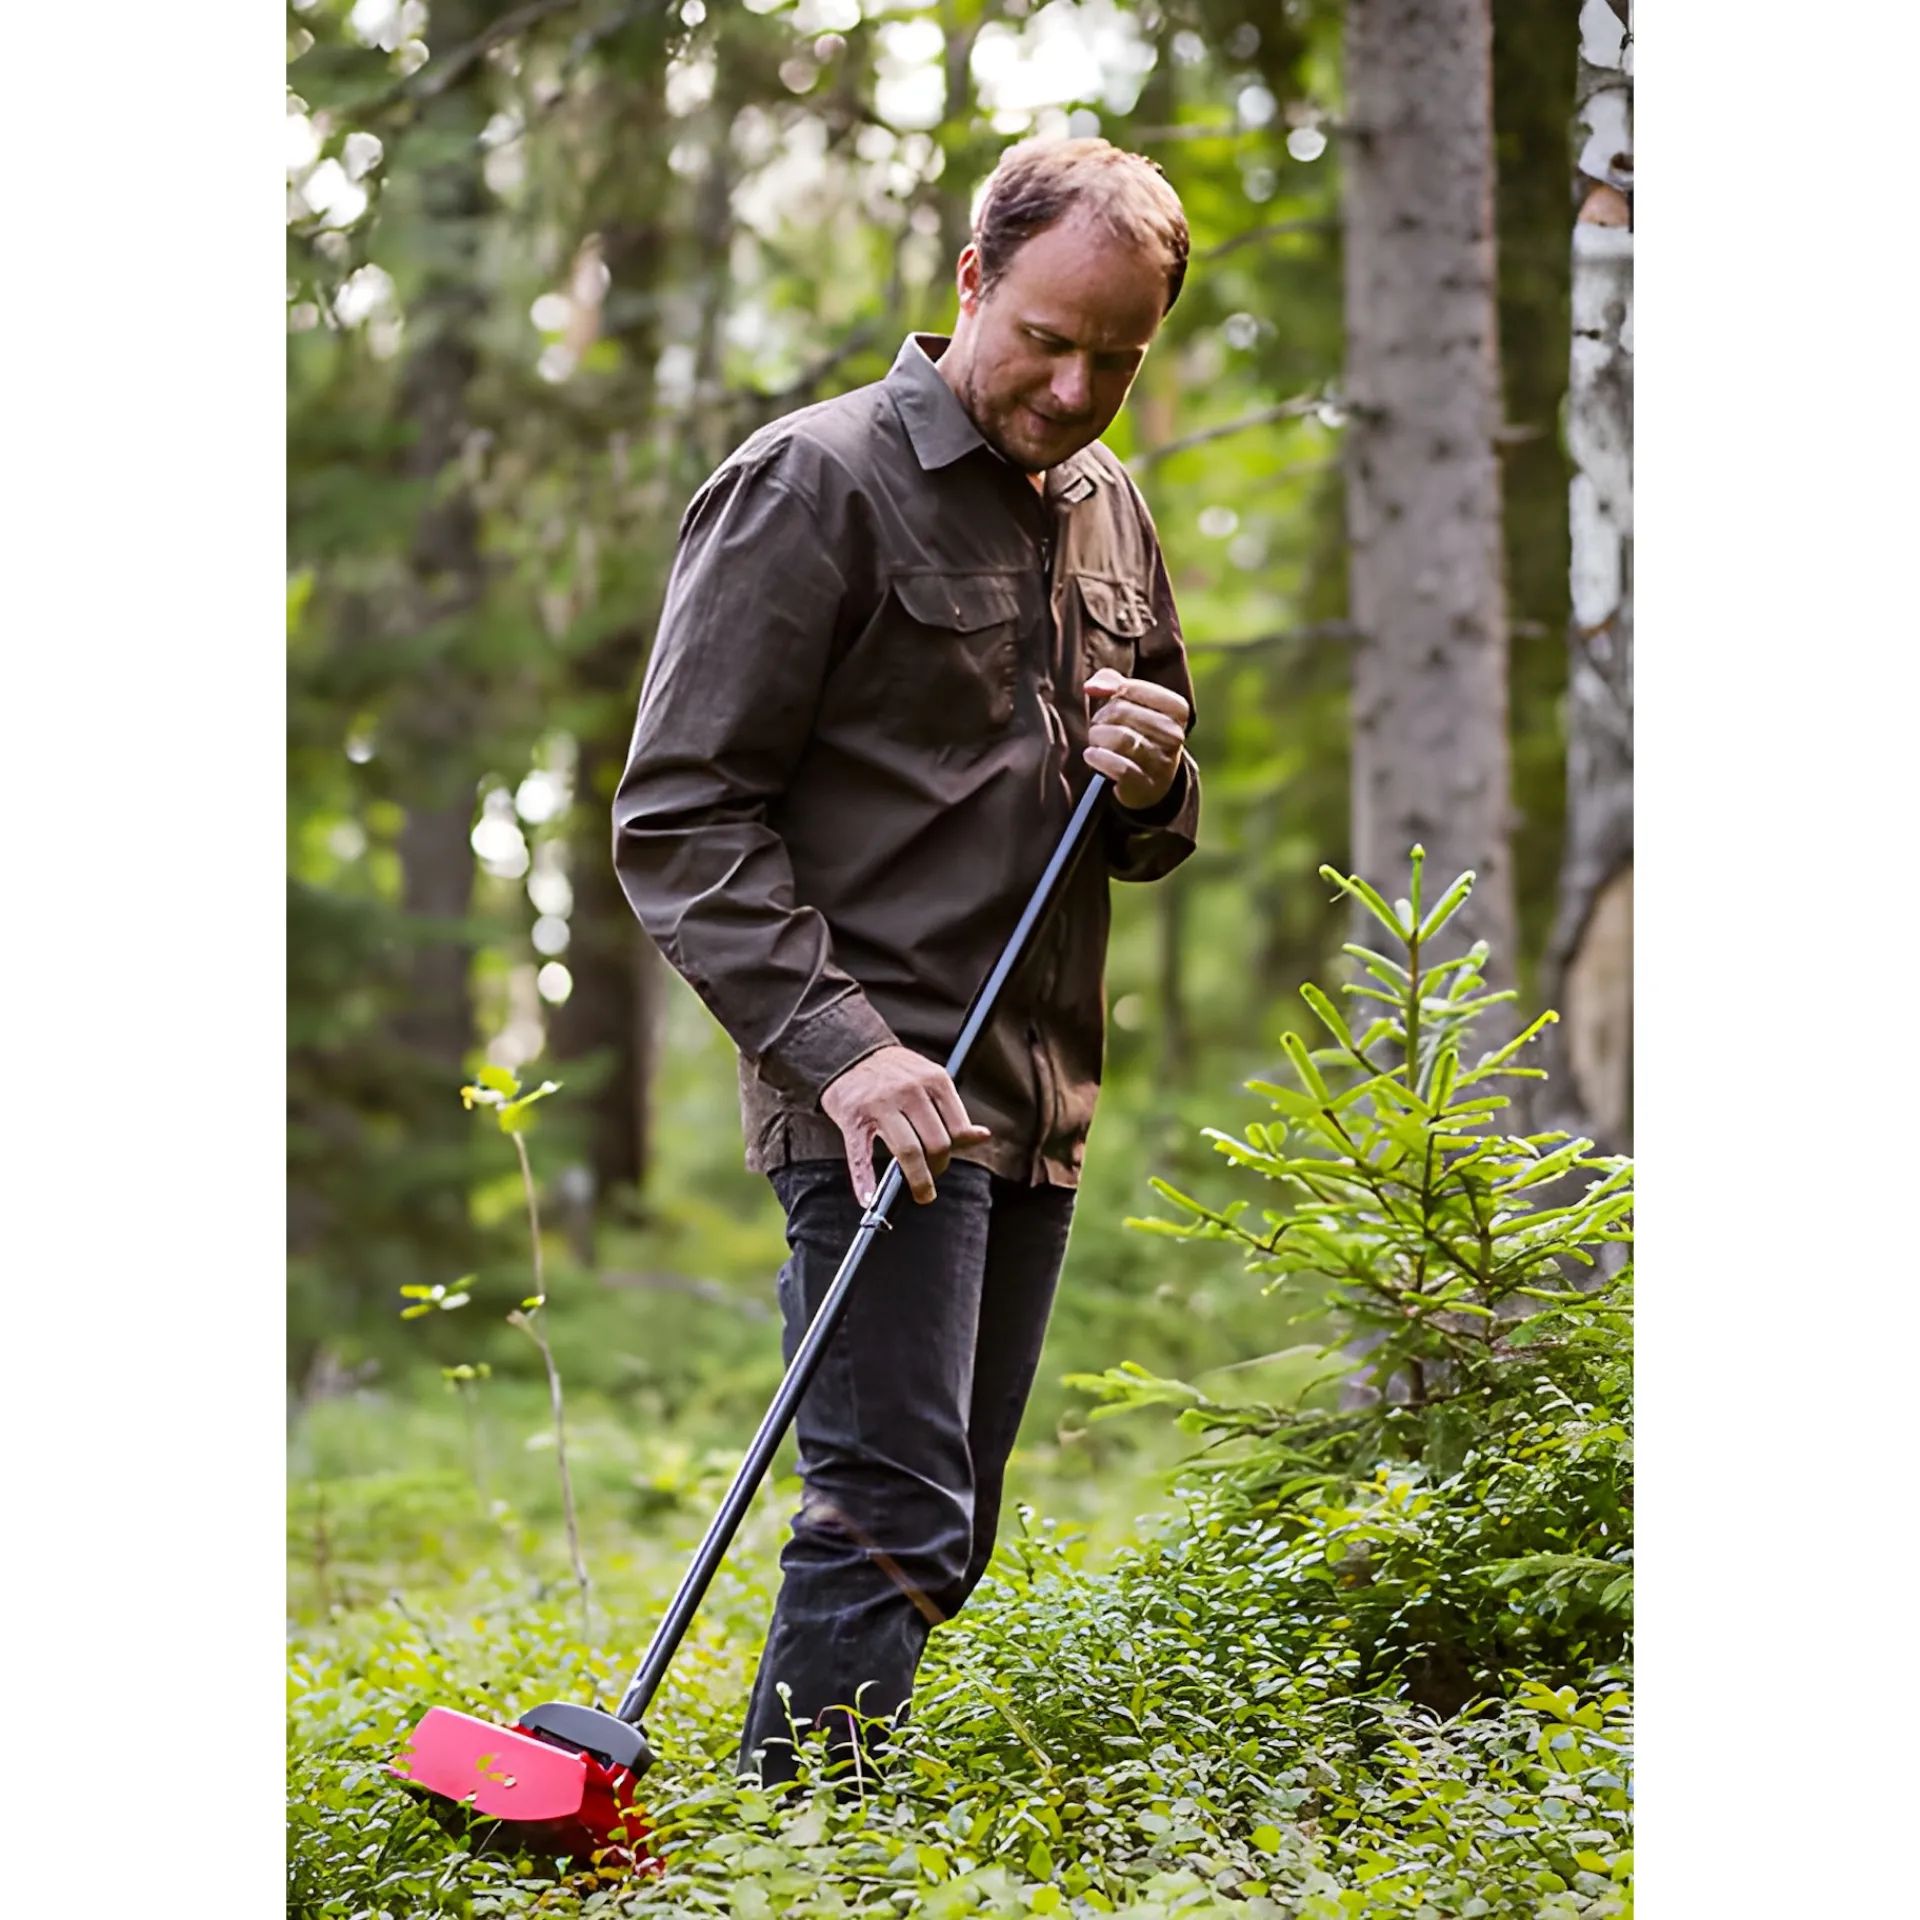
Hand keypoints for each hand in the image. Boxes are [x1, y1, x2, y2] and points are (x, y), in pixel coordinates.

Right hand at [819, 1045, 991, 1206]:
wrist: (849, 1051)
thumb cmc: (894, 1071)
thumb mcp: (929, 1080)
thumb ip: (952, 1110)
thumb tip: (981, 1136)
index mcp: (934, 1080)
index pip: (958, 1128)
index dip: (956, 1151)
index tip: (946, 1160)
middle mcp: (910, 1091)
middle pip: (936, 1144)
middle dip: (937, 1168)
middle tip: (931, 1178)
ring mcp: (881, 1105)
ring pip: (909, 1152)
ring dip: (917, 1181)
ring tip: (920, 1193)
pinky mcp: (854, 1119)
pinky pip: (861, 1157)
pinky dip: (865, 1182)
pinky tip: (869, 1198)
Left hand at [1084, 669, 1188, 811]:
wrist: (1149, 781)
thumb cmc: (1136, 731)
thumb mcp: (1131, 701)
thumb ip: (1111, 681)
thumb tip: (1091, 687)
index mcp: (1177, 709)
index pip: (1132, 688)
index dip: (1111, 693)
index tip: (1107, 702)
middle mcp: (1175, 735)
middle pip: (1121, 711)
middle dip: (1101, 718)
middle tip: (1098, 727)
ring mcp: (1163, 761)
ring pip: (1119, 738)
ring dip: (1097, 738)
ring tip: (1096, 741)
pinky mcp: (1146, 784)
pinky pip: (1118, 767)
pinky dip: (1098, 758)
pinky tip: (1092, 756)